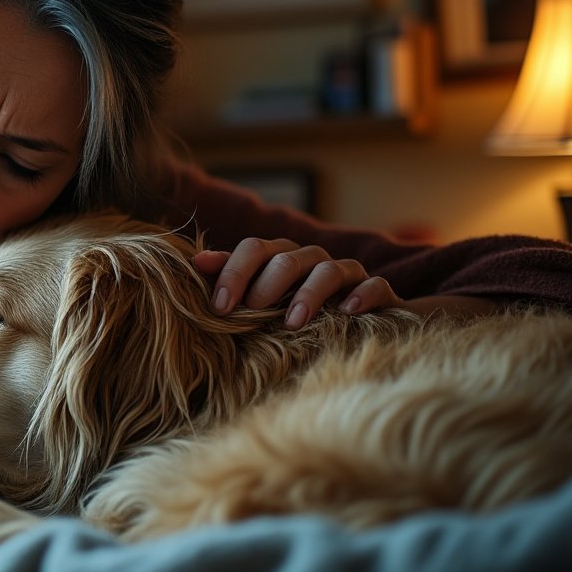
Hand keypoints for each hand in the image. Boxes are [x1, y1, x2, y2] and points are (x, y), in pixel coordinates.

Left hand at [193, 238, 401, 329]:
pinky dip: (362, 295)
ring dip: (309, 294)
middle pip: (287, 258)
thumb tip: (195, 261)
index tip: (220, 306)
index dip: (234, 272)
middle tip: (253, 310)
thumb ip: (232, 278)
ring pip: (328, 269)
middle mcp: (311, 259)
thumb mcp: (261, 297)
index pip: (253, 249)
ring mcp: (346, 272)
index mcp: (280, 257)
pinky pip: (374, 285)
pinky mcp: (376, 290)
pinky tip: (347, 312)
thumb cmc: (293, 308)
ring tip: (293, 322)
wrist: (354, 322)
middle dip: (267, 283)